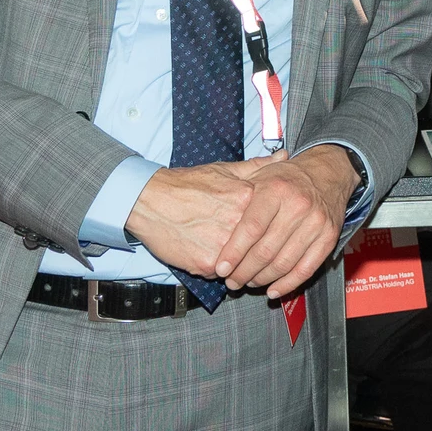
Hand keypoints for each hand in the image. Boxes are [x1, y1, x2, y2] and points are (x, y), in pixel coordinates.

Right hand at [123, 159, 268, 277]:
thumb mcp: (223, 170)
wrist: (148, 200)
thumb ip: (256, 167)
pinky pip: (220, 273)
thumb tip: (283, 157)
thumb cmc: (185, 184)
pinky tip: (204, 253)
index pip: (272, 223)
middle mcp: (239, 222)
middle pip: (259, 247)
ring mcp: (224, 245)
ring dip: (236, 264)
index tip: (263, 233)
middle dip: (254, 252)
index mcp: (248, 198)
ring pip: (243, 264)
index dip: (268, 231)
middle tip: (241, 248)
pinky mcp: (207, 263)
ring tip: (222, 251)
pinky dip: (215, 268)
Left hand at [209, 146, 359, 296]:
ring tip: (248, 282)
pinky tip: (272, 290)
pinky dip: (287, 284)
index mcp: (276, 189)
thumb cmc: (286, 177)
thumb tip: (216, 223)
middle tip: (231, 281)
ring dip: (262, 279)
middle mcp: (298, 206)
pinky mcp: (328, 238)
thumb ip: (238, 196)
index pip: (252, 228)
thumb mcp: (260, 174)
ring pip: (284, 263)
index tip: (221, 268)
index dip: (234, 252)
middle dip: (245, 271)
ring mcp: (316, 223)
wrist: (327, 172)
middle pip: (266, 250)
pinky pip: (306, 269)